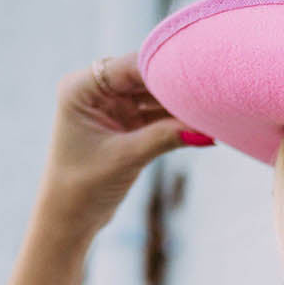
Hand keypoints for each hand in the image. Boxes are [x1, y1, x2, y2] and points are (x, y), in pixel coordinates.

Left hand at [36, 50, 212, 237]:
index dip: (165, 68)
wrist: (71, 217)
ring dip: (181, 106)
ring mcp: (113, 105)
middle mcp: (97, 89)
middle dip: (177, 87)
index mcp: (82, 87)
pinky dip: (177, 121)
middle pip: (145, 78)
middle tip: (212, 93)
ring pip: (155, 97)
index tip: (199, 73)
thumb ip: (164, 138)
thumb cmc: (84, 187)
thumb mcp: (126, 158)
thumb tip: (203, 130)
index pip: (131, 67)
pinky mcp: (127, 123)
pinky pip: (157, 115)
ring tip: (212, 111)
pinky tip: (202, 124)